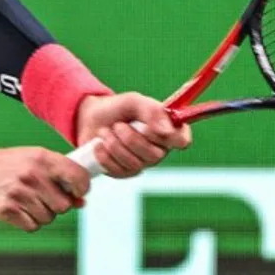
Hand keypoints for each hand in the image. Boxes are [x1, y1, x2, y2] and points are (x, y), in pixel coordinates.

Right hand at [0, 147, 91, 231]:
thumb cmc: (7, 165)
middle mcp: (32, 175)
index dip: (82, 188)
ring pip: (49, 218)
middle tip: (45, 196)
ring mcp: (19, 193)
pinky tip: (19, 209)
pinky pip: (32, 226)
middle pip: (64, 205)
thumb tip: (81, 201)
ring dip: (42, 213)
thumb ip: (60, 176)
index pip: (78, 177)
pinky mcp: (7, 210)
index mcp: (42, 158)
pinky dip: (29, 221)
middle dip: (58, 205)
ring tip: (28, 200)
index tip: (78, 192)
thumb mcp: (34, 160)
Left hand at [74, 93, 192, 177]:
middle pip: (155, 155)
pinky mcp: (125, 172)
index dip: (170, 137)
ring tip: (106, 132)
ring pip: (135, 163)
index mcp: (167, 129)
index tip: (150, 128)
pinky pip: (118, 170)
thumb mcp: (134, 102)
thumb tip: (167, 130)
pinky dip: (105, 155)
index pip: (183, 140)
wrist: (91, 119)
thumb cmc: (117, 109)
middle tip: (118, 125)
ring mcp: (142, 163)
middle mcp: (159, 149)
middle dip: (131, 139)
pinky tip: (99, 144)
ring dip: (115, 144)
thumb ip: (152, 111)